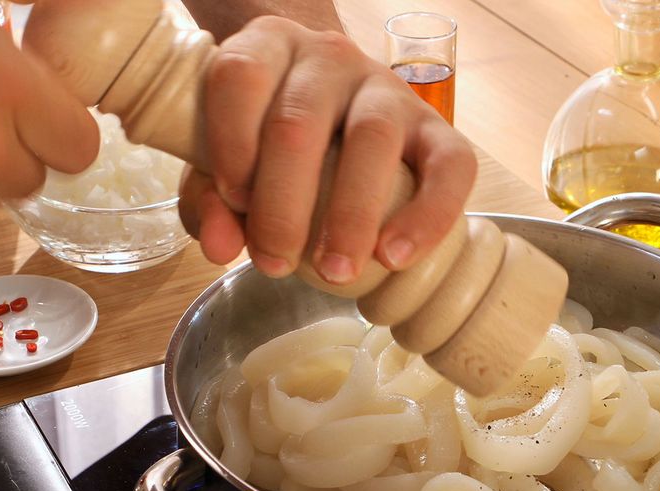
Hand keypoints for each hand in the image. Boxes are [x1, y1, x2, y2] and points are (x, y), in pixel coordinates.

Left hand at [179, 16, 476, 283]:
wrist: (342, 121)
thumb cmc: (271, 145)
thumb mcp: (227, 163)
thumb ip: (209, 199)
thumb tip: (219, 245)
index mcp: (269, 48)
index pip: (240, 76)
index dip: (231, 142)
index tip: (233, 202)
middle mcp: (330, 57)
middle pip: (300, 121)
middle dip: (282, 204)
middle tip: (276, 263)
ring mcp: (389, 89)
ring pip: (373, 138)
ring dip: (350, 215)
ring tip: (336, 272)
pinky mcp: (439, 128)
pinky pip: (450, 164)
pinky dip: (427, 215)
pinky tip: (396, 256)